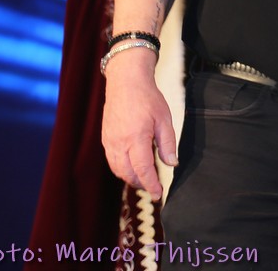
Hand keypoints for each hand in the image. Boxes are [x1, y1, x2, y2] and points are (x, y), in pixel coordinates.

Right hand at [100, 49, 175, 198]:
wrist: (125, 83)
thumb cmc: (148, 99)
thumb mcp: (164, 119)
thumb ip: (167, 143)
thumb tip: (172, 164)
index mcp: (136, 138)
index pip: (143, 170)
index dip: (151, 185)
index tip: (158, 194)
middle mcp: (119, 143)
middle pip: (128, 174)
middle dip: (141, 183)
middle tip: (154, 186)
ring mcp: (109, 142)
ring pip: (117, 170)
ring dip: (130, 178)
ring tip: (144, 178)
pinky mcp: (105, 139)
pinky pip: (111, 161)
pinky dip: (121, 169)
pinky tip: (131, 166)